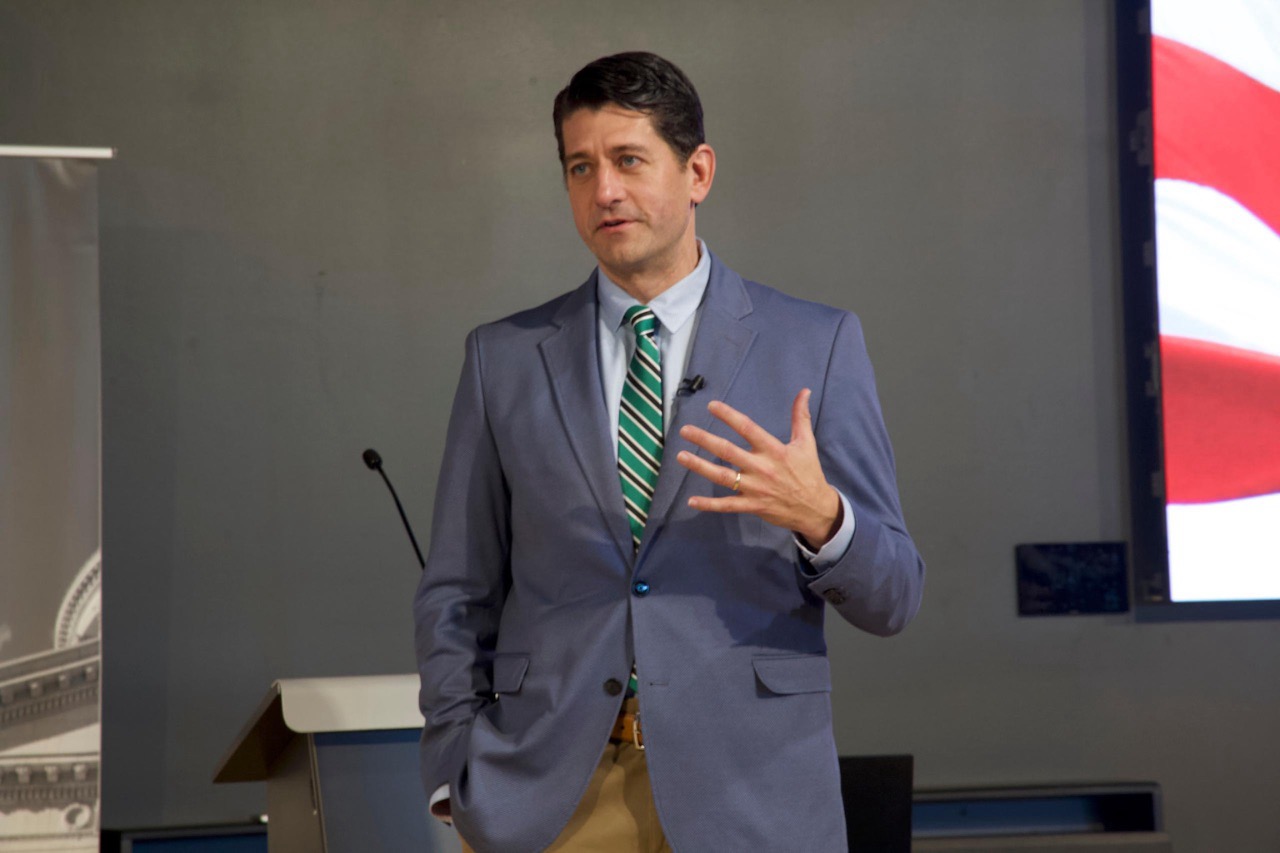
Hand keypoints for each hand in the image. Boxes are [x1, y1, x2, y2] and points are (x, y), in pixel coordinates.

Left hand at [676, 389, 840, 547]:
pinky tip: (691, 500)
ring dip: (700, 466)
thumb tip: (804, 391)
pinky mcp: (752, 506)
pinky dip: (709, 505)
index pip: (748, 429)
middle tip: (685, 430)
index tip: (711, 406)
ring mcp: (755, 488)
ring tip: (681, 456)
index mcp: (774, 450)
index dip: (729, 416)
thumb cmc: (808, 472)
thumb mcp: (806, 443)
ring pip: (723, 477)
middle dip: (704, 440)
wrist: (815, 508)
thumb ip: (801, 417)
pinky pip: (727, 505)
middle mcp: (762, 467)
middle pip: (728, 451)